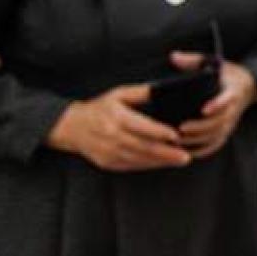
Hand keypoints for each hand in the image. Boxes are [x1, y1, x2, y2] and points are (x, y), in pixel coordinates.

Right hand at [46, 84, 191, 171]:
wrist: (71, 127)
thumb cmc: (99, 108)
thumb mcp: (118, 94)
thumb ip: (142, 92)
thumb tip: (163, 90)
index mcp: (116, 117)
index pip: (141, 126)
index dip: (159, 132)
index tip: (176, 135)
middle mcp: (111, 136)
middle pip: (143, 146)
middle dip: (166, 152)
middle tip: (186, 155)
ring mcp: (108, 152)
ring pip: (139, 159)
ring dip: (161, 161)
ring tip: (180, 160)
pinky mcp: (107, 163)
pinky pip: (131, 165)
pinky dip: (149, 165)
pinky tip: (162, 163)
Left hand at [173, 53, 256, 159]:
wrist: (249, 86)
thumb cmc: (228, 73)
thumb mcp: (214, 62)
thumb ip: (194, 60)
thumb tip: (174, 56)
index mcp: (232, 90)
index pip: (227, 99)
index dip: (217, 105)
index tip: (204, 109)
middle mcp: (233, 109)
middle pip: (219, 122)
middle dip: (200, 127)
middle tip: (180, 128)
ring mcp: (231, 122)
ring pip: (216, 135)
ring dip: (198, 140)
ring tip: (178, 140)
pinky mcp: (227, 131)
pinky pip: (215, 144)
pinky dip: (202, 150)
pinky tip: (186, 151)